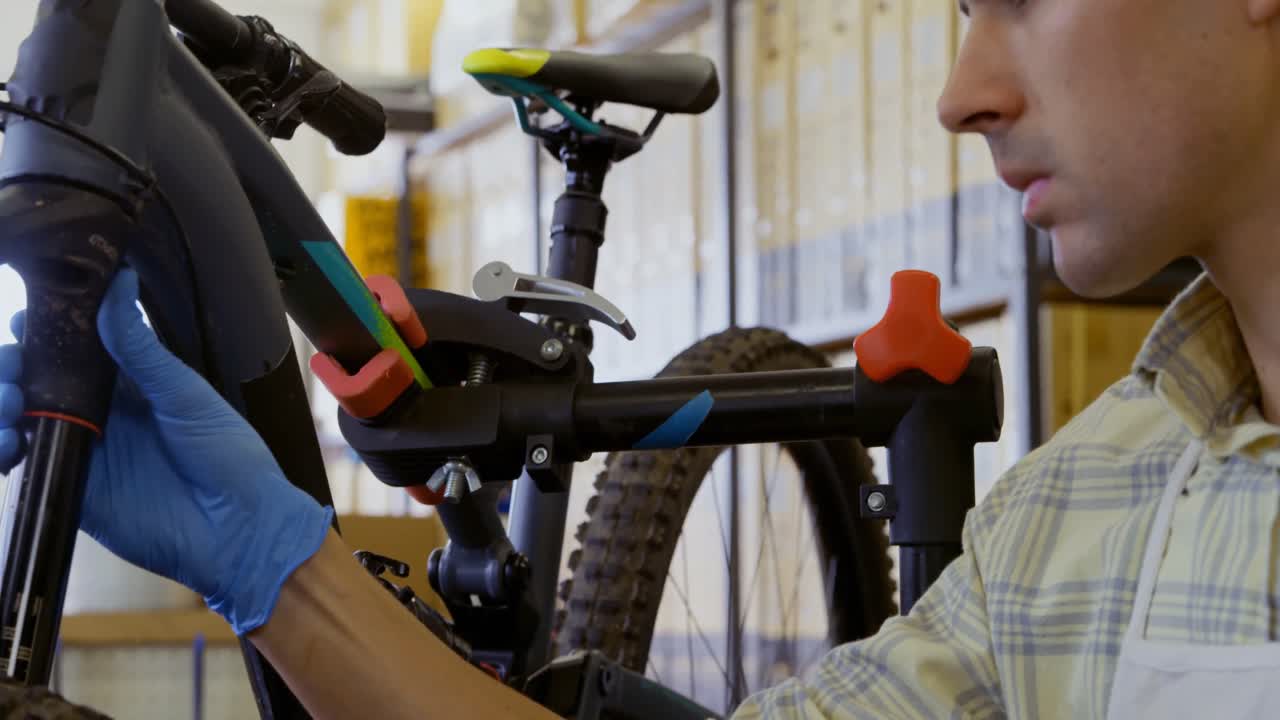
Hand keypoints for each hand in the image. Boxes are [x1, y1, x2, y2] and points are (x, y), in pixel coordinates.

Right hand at [0, 269, 332, 633]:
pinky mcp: (73, 491)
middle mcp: (100, 415)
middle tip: (11, 362)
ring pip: (23, 421)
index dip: (42, 333)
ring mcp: (84, 453)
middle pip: (38, 382)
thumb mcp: (185, 393)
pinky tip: (9, 440)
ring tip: (9, 399)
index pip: (73, 351)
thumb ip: (142, 347)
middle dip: (11, 366)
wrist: (239, 527)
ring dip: (2, 403)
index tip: (21, 316)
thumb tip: (119, 282)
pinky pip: (28, 467)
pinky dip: (5, 450)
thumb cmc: (227, 454)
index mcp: (130, 386)